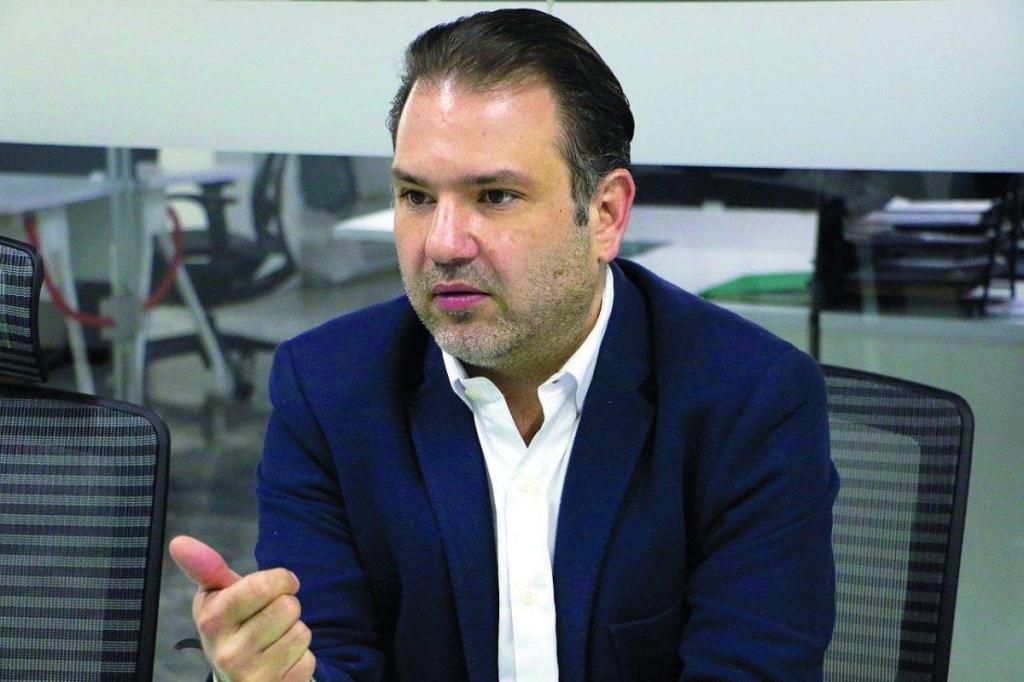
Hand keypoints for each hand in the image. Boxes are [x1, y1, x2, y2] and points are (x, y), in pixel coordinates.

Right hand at [169, 535, 316, 681]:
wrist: (237, 678)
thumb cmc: (232, 626)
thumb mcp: (218, 596)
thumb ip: (206, 568)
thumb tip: (178, 541)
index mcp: (211, 621)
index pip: (262, 586)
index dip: (280, 580)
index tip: (278, 584)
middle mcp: (227, 653)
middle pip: (288, 607)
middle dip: (287, 607)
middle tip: (269, 619)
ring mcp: (250, 676)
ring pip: (301, 632)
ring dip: (294, 632)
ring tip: (273, 641)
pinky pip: (309, 660)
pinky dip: (301, 658)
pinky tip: (280, 663)